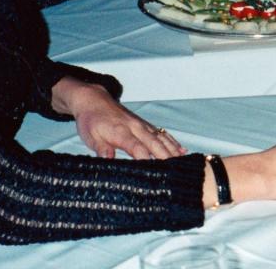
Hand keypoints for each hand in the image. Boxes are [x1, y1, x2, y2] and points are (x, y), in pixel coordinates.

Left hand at [51, 77, 186, 159]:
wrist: (93, 100)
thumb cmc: (91, 121)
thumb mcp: (90, 137)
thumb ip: (101, 148)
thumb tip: (109, 160)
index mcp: (121, 132)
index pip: (137, 148)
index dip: (146, 160)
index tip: (155, 174)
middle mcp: (135, 127)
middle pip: (154, 143)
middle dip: (166, 158)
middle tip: (177, 172)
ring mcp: (141, 125)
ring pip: (161, 138)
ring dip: (173, 150)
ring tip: (184, 163)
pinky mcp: (144, 124)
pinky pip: (161, 133)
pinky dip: (172, 142)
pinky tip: (182, 150)